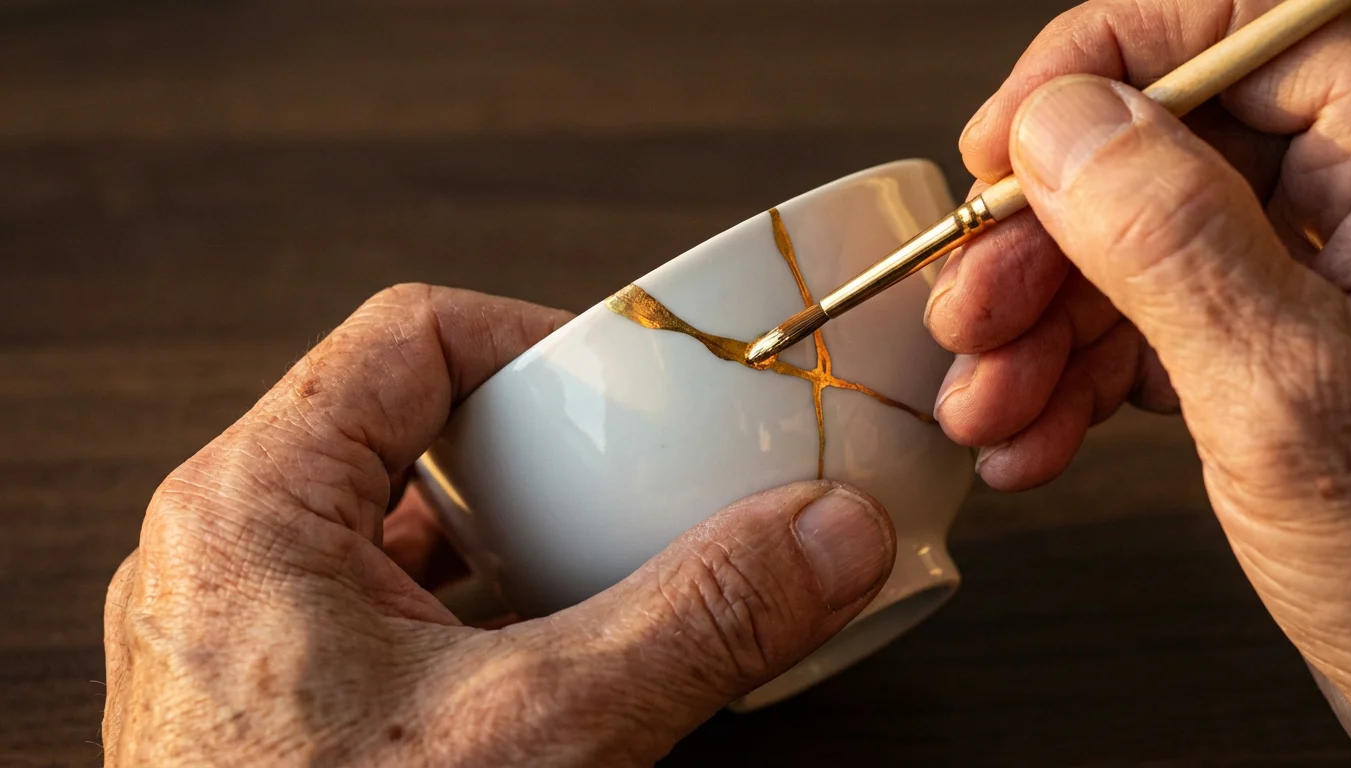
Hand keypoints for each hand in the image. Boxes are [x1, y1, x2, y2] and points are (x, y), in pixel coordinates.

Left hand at [102, 284, 895, 765]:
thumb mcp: (540, 735)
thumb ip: (700, 622)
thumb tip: (826, 535)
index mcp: (251, 507)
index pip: (410, 336)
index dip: (536, 340)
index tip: (627, 390)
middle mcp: (227, 553)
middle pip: (404, 422)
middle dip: (537, 446)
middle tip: (629, 471)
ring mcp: (240, 628)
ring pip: (394, 518)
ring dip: (507, 528)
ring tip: (599, 555)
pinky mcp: (268, 695)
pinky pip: (380, 600)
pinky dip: (474, 604)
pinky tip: (544, 648)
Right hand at [924, 0, 1350, 750]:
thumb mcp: (1289, 399)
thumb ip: (1175, 245)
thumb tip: (1066, 124)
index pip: (1237, 25)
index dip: (1100, 64)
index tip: (1005, 142)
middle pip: (1158, 147)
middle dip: (1041, 242)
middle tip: (972, 311)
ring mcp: (1311, 277)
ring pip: (1132, 242)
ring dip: (1034, 328)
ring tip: (986, 406)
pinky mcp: (1267, 347)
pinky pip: (1142, 323)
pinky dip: (1068, 379)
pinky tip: (1030, 435)